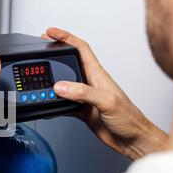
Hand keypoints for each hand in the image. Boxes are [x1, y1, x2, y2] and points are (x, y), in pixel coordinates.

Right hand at [42, 28, 167, 159]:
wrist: (132, 139)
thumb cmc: (129, 118)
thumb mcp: (107, 102)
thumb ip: (83, 93)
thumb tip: (60, 86)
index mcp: (98, 74)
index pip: (80, 48)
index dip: (65, 37)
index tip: (50, 32)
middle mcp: (90, 82)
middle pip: (69, 61)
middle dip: (55, 51)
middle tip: (41, 46)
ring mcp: (85, 96)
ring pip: (64, 82)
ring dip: (51, 77)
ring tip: (39, 74)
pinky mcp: (82, 110)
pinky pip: (63, 102)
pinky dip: (52, 102)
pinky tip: (47, 103)